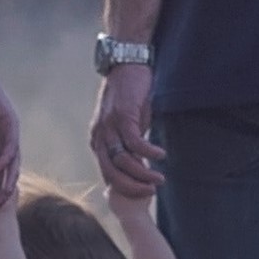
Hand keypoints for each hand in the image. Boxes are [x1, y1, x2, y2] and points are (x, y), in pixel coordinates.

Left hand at [91, 63, 162, 193]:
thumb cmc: (128, 96)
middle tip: (150, 192)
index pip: (107, 172)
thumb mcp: (125, 124)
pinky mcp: (123, 116)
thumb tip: (140, 163)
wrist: (126, 65)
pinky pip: (135, 142)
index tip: (140, 193)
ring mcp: (110, 126)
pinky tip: (161, 155)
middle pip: (111, 172)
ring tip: (159, 178)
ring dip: (142, 173)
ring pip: (123, 161)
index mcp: (98, 140)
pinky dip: (149, 152)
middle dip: (131, 187)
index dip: (123, 187)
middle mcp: (100, 136)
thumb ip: (128, 143)